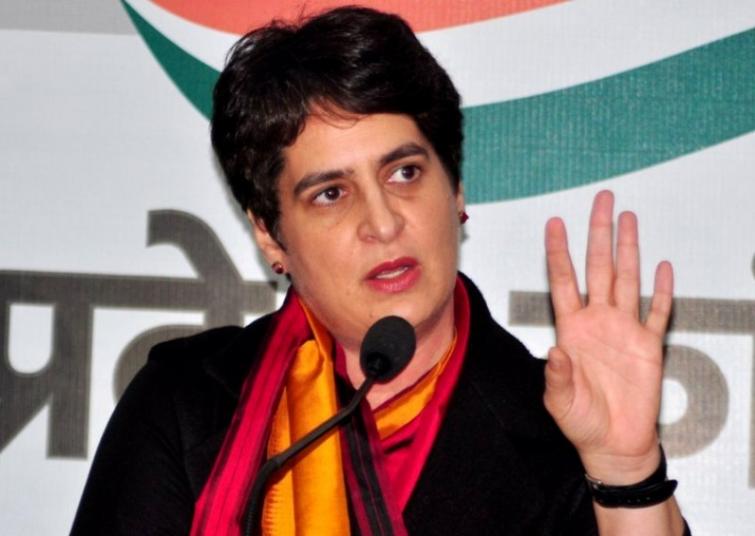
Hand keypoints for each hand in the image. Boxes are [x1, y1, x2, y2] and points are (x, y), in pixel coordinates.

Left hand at [543, 190, 673, 483]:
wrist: (614, 444)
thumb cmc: (581, 421)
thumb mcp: (560, 401)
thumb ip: (557, 377)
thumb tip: (553, 352)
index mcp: (571, 329)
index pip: (563, 280)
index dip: (559, 251)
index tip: (554, 223)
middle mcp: (597, 321)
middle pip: (598, 267)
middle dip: (599, 232)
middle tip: (602, 200)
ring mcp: (624, 330)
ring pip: (627, 279)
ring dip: (628, 249)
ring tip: (629, 219)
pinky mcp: (649, 345)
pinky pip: (658, 312)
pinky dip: (662, 291)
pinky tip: (664, 266)